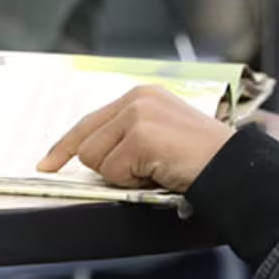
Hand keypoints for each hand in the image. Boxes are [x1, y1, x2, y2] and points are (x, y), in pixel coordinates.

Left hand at [38, 86, 234, 194]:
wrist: (231, 167)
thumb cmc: (199, 158)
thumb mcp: (159, 134)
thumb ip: (126, 135)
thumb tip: (88, 154)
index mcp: (140, 96)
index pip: (89, 121)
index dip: (64, 146)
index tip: (47, 163)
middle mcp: (137, 99)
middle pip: (87, 144)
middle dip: (108, 167)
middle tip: (144, 171)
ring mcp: (138, 116)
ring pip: (96, 160)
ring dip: (122, 175)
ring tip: (155, 169)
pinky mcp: (141, 136)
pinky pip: (114, 173)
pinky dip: (133, 183)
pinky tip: (159, 173)